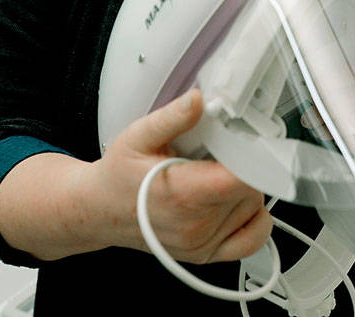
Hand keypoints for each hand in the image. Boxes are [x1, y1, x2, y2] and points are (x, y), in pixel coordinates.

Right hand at [91, 89, 272, 263]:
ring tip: (215, 178)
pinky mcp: (206, 254)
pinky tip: (236, 203)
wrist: (100, 211)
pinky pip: (252, 240)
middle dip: (244, 168)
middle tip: (219, 158)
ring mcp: (202, 243)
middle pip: (252, 190)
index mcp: (184, 193)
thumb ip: (172, 117)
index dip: (253, 158)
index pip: (243, 179)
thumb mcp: (138, 136)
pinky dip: (254, 220)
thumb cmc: (118, 175)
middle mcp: (196, 224)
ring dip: (244, 191)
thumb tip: (198, 99)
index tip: (246, 143)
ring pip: (253, 209)